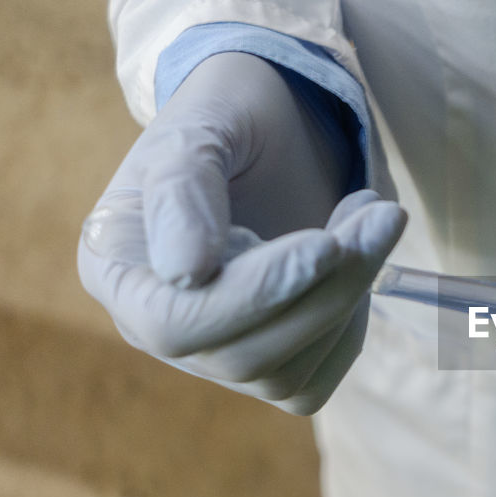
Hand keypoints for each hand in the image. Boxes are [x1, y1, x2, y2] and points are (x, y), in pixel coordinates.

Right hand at [78, 52, 405, 413]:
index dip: (255, 294)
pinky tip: (361, 259)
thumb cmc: (226, 116)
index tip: (325, 245)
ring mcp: (215, 352)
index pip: (174, 322)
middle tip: (379, 215)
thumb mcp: (197, 129)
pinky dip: (351, 328)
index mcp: (117, 271)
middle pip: (241, 356)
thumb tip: (186, 272)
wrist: (272, 126)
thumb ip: (182, 193)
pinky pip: (316, 380)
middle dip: (324, 291)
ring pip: (286, 374)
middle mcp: (157, 327)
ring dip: (349, 297)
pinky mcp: (271, 361)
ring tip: (373, 216)